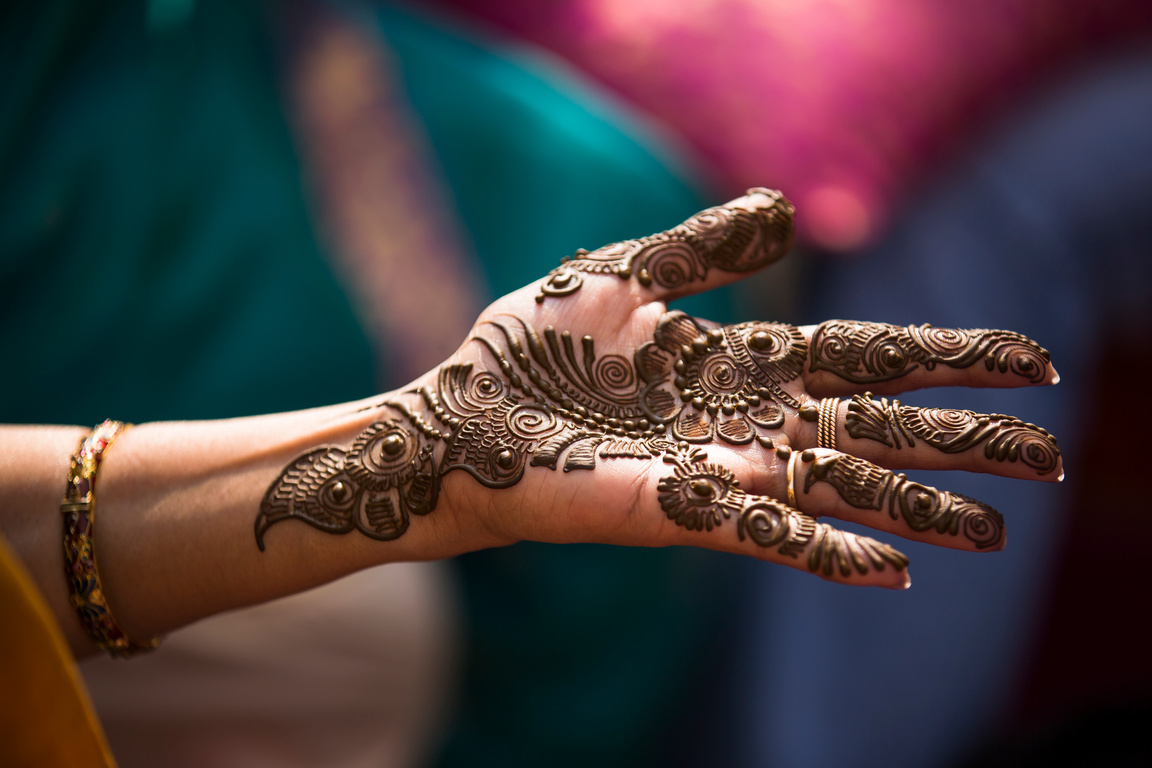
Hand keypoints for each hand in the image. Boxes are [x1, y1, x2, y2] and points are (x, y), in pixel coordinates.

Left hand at [256, 189, 1060, 587]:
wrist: (460, 416)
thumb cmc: (530, 348)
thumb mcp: (620, 276)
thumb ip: (703, 249)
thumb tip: (789, 211)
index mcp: (741, 360)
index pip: (866, 355)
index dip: (947, 357)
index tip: (1029, 362)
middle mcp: (746, 419)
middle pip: (878, 427)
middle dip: (963, 441)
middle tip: (1049, 456)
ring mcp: (720, 469)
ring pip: (843, 488)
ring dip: (920, 508)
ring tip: (998, 529)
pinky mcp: (679, 511)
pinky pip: (770, 536)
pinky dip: (830, 551)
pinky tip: (892, 568)